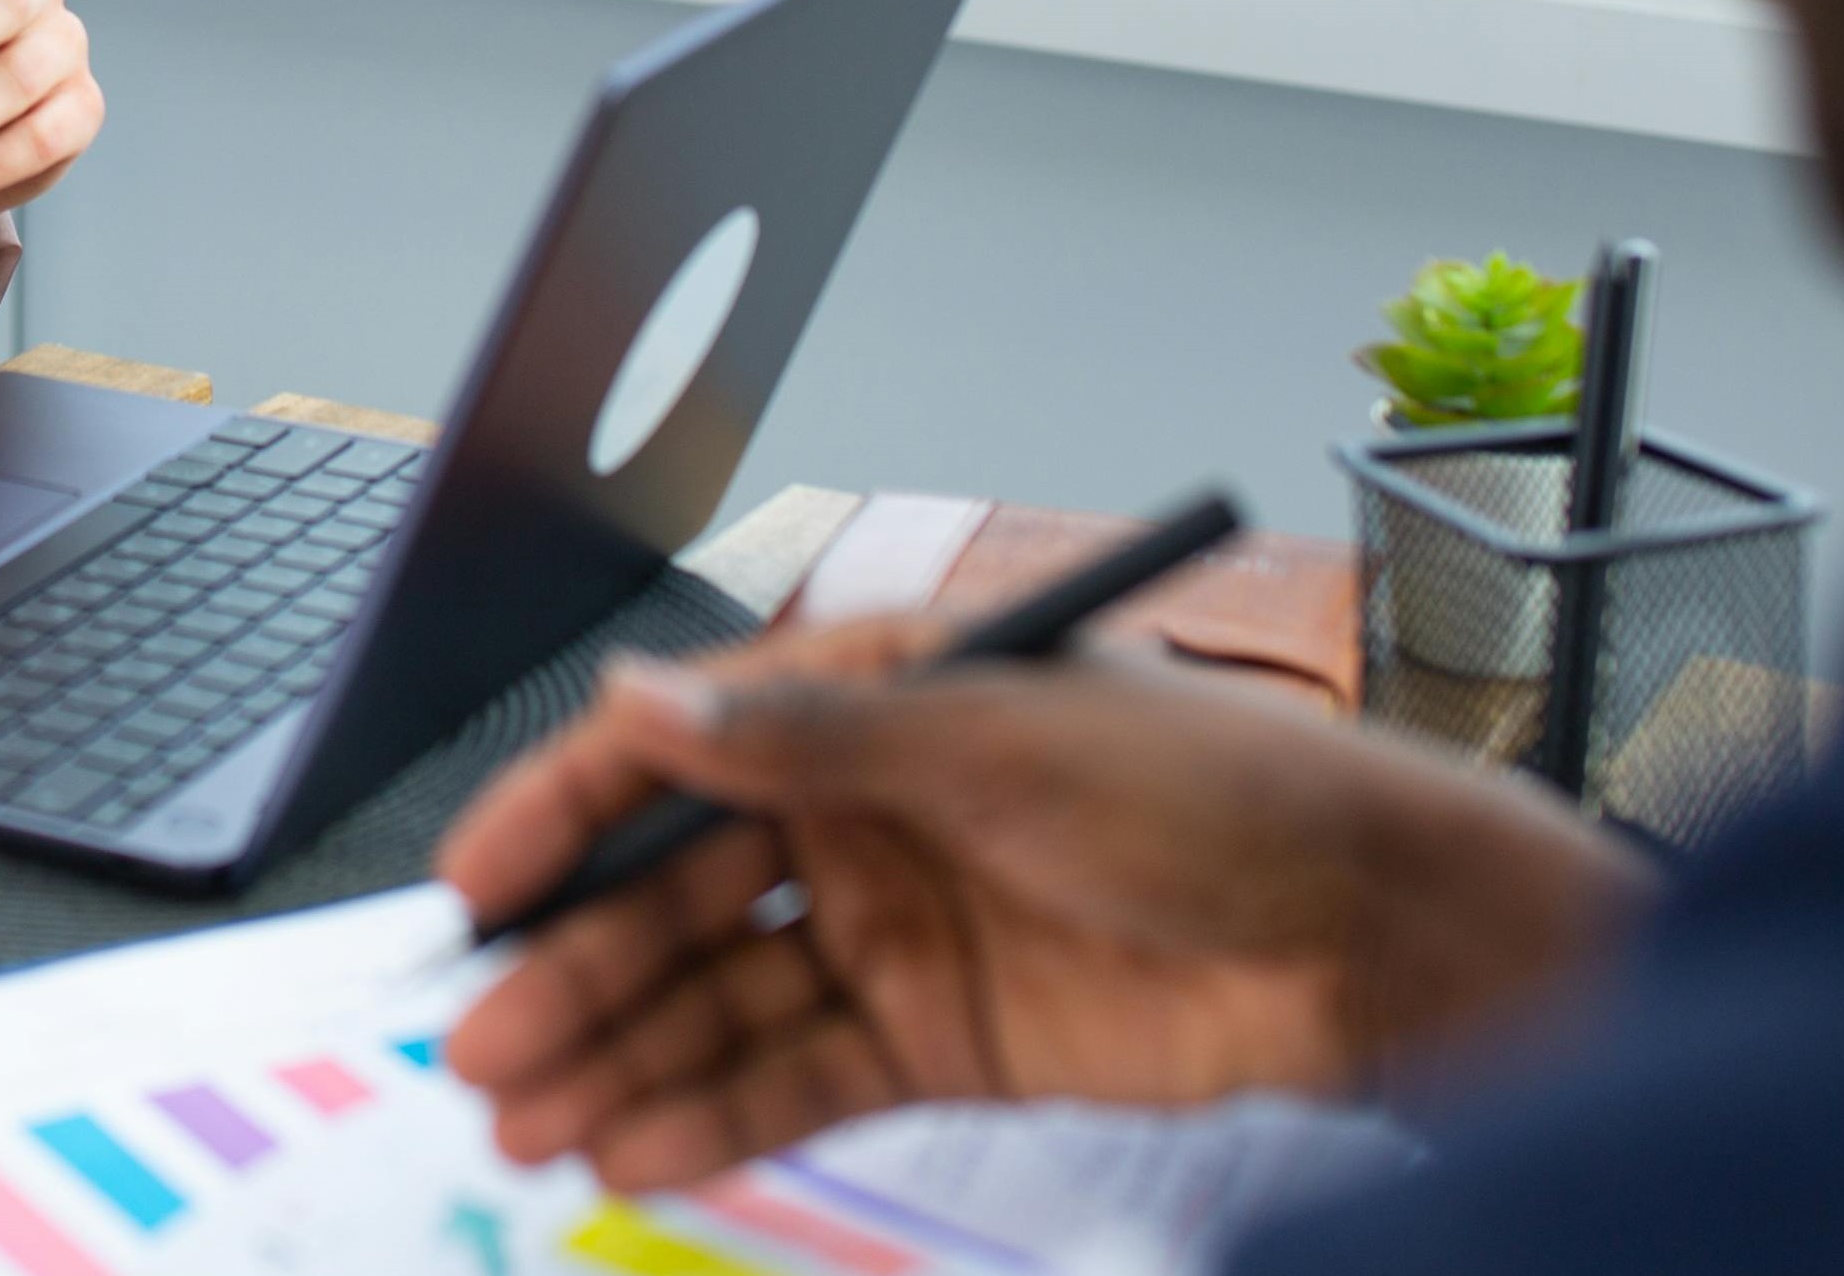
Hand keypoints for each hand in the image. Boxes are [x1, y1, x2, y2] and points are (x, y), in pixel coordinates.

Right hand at [437, 617, 1649, 1194]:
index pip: (673, 754)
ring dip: (621, 1056)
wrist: (1369, 938)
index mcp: (864, 700)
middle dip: (574, 971)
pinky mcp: (934, 1040)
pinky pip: (794, 1079)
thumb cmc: (1216, 791)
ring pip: (717, 1000)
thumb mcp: (999, 738)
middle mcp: (858, 815)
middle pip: (675, 896)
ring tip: (530, 1119)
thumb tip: (648, 696)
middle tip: (480, 1043)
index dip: (562, 817)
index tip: (474, 890)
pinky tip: (636, 1147)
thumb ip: (808, 733)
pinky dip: (712, 1115)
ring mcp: (892, 932)